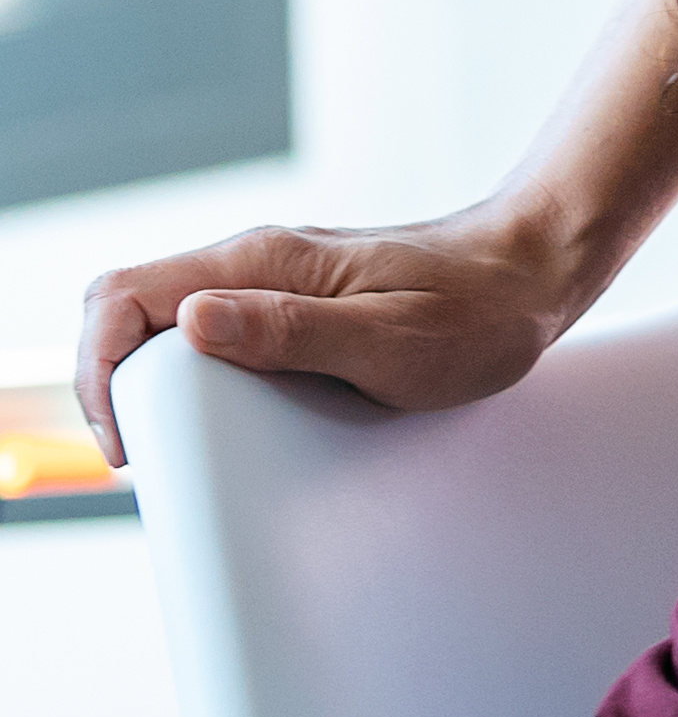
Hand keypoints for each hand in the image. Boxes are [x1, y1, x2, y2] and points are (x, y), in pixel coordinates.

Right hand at [73, 204, 598, 462]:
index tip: (129, 440)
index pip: (126, 295)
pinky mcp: (295, 303)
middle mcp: (253, 263)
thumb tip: (194, 321)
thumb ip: (293, 330)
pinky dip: (200, 381)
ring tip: (180, 449)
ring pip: (169, 326)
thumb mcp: (392, 338)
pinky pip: (217, 337)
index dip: (100, 367)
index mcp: (261, 261)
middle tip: (148, 455)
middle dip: (115, 383)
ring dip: (156, 386)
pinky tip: (226, 423)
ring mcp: (271, 282)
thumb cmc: (479, 310)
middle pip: (131, 311)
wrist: (537, 272)